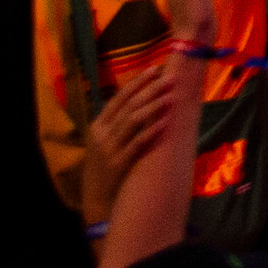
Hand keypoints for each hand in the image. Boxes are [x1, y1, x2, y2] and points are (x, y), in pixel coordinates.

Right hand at [77, 61, 177, 222]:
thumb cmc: (105, 166)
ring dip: (153, 106)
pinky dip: (151, 131)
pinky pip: (137, 143)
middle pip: (128, 106)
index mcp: (98, 126)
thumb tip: (141, 99)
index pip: (119, 98)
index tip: (155, 69)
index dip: (137, 83)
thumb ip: (118, 123)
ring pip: (132, 121)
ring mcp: (109, 149)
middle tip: (170, 78)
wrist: (96, 198)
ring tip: (171, 96)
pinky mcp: (118, 164)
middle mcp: (101, 134)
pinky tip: (165, 122)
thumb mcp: (104, 142)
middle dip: (150, 90)